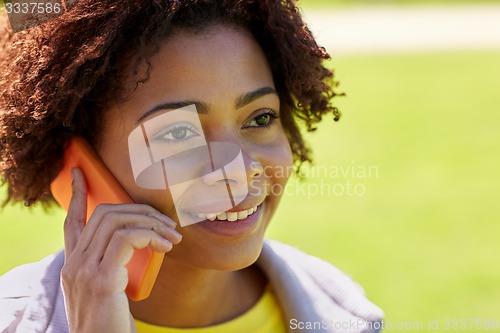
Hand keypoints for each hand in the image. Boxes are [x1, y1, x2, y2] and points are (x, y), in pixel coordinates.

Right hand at [61, 168, 181, 332]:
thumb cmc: (111, 324)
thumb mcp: (108, 291)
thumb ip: (112, 267)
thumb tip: (139, 245)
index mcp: (74, 265)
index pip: (72, 221)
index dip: (78, 194)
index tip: (81, 173)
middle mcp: (74, 264)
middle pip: (104, 214)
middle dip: (140, 210)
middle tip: (167, 223)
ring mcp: (83, 270)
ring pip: (117, 221)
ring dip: (152, 223)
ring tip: (174, 237)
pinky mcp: (100, 280)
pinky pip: (127, 239)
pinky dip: (151, 236)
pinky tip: (166, 246)